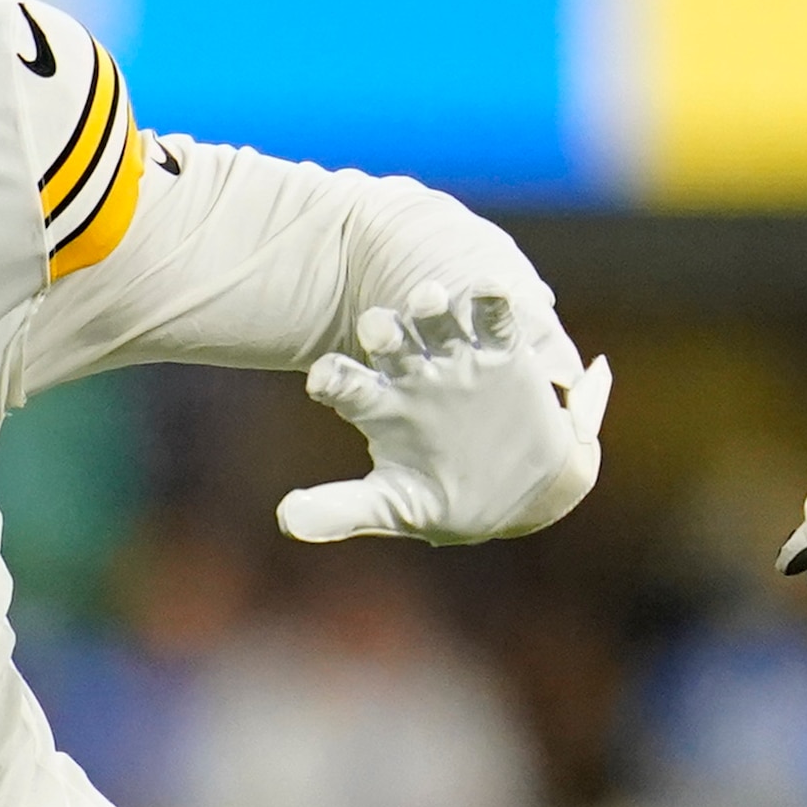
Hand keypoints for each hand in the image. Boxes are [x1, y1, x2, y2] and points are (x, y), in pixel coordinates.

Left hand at [278, 292, 612, 546]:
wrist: (520, 494)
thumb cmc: (442, 498)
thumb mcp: (393, 506)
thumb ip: (340, 510)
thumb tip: (286, 518)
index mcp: (378, 406)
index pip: (346, 385)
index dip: (334, 378)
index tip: (322, 379)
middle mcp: (411, 374)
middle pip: (388, 342)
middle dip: (381, 331)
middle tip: (377, 329)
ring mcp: (456, 360)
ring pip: (436, 321)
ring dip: (429, 307)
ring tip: (427, 299)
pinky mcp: (501, 353)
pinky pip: (494, 319)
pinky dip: (491, 301)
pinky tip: (488, 288)